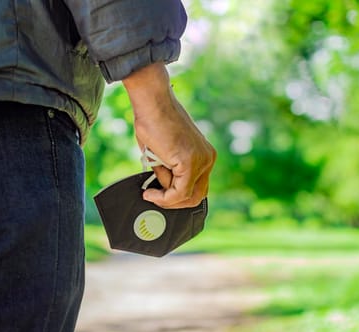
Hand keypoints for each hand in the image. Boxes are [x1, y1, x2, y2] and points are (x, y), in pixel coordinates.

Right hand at [123, 62, 215, 208]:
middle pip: (197, 196)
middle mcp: (207, 158)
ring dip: (166, 199)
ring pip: (187, 196)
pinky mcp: (190, 163)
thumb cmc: (153, 121)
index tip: (160, 195)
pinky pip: (179, 192)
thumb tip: (163, 191)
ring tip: (150, 190)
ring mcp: (201, 161)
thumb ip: (169, 173)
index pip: (197, 186)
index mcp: (204, 154)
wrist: (152, 102)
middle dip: (174, 202)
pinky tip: (150, 193)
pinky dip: (163, 197)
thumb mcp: (164, 154)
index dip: (178, 196)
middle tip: (155, 199)